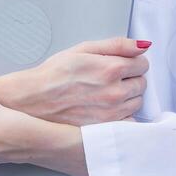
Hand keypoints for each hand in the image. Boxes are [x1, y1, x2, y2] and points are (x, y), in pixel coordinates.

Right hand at [0, 37, 150, 125]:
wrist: (32, 101)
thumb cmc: (53, 75)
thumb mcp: (82, 49)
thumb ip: (116, 45)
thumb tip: (142, 45)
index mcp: (111, 68)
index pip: (142, 63)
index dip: (130, 62)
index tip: (118, 65)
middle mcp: (116, 92)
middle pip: (141, 83)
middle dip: (129, 79)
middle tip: (108, 79)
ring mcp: (113, 113)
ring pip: (137, 103)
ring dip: (127, 97)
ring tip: (104, 94)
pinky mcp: (107, 129)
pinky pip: (128, 121)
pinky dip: (122, 116)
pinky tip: (105, 109)